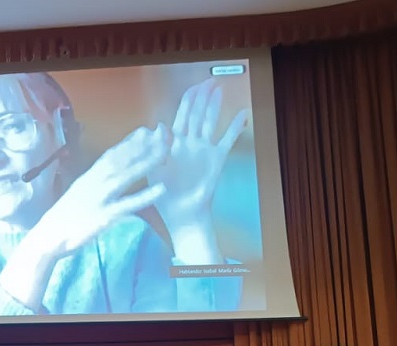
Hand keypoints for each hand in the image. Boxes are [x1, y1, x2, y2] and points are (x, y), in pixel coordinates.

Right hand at [0, 126, 168, 310]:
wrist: (48, 237)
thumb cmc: (64, 218)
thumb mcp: (78, 193)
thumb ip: (93, 182)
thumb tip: (106, 173)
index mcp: (88, 177)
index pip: (112, 154)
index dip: (130, 141)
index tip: (147, 131)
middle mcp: (94, 182)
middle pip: (122, 159)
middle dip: (143, 145)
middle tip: (163, 134)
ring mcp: (99, 198)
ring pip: (126, 176)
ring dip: (146, 162)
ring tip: (166, 153)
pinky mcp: (104, 217)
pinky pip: (128, 205)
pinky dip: (145, 196)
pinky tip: (161, 189)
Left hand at [150, 78, 249, 262]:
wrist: (183, 213)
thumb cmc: (165, 195)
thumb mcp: (155, 170)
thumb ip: (156, 147)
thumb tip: (158, 125)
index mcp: (173, 144)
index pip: (181, 115)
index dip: (188, 100)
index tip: (194, 86)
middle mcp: (190, 143)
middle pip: (197, 114)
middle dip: (202, 97)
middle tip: (209, 81)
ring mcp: (204, 150)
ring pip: (210, 122)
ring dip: (214, 106)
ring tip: (219, 90)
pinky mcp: (216, 160)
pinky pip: (227, 141)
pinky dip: (234, 128)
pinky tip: (242, 116)